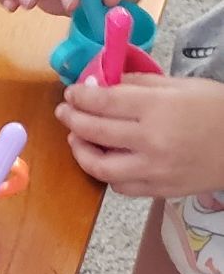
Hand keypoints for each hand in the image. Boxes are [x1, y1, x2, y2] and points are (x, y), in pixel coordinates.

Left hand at [55, 75, 223, 196]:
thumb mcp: (181, 86)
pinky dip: (107, 173)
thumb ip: (139, 84)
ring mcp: (154, 169)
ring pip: (100, 166)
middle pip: (96, 130)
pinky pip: (121, 186)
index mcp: (158, 108)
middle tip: (64, 112)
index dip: (81, 96)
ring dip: (81, 151)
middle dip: (73, 119)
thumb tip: (104, 83)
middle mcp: (152, 140)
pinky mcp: (158, 190)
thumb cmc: (216, 110)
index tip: (71, 93)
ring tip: (76, 138)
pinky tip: (105, 159)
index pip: (104, 101)